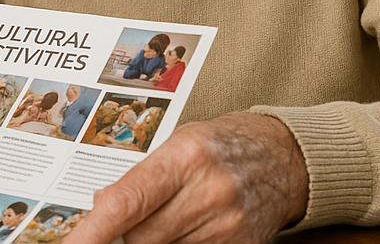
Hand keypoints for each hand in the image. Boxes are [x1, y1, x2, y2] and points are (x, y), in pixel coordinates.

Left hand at [63, 112, 308, 243]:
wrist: (286, 157)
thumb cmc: (223, 144)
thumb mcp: (178, 145)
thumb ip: (140, 177)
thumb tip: (101, 209)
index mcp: (185, 156)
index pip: (127, 203)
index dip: (93, 231)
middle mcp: (209, 192)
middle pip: (141, 236)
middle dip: (124, 233)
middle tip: (129, 219)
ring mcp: (228, 225)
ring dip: (153, 239)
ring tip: (169, 214)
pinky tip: (185, 228)